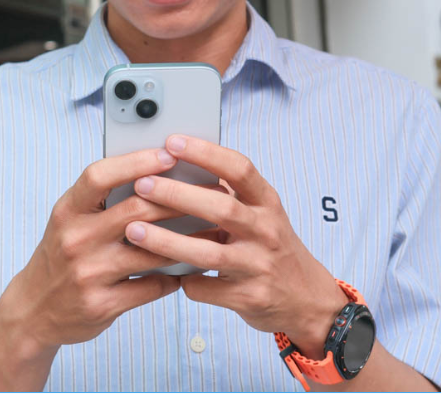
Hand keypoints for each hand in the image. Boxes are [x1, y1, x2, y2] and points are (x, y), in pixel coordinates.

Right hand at [0, 148, 192, 361]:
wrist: (33, 310)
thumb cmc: (61, 256)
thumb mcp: (70, 221)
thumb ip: (102, 201)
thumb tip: (155, 174)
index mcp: (67, 211)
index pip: (99, 176)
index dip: (135, 162)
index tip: (168, 155)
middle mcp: (75, 239)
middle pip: (135, 211)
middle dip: (178, 200)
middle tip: (211, 194)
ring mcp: (88, 274)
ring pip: (151, 252)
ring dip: (188, 242)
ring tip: (213, 232)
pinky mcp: (101, 304)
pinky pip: (151, 287)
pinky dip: (174, 277)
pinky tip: (188, 268)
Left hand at [124, 135, 348, 358]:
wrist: (306, 299)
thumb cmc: (270, 248)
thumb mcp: (260, 215)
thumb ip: (228, 194)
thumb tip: (176, 165)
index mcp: (267, 203)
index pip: (240, 168)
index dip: (206, 152)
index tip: (173, 142)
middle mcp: (266, 231)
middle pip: (221, 207)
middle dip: (177, 195)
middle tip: (142, 185)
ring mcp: (259, 266)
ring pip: (208, 252)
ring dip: (167, 242)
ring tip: (134, 231)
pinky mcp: (248, 297)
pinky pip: (205, 288)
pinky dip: (181, 280)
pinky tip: (160, 272)